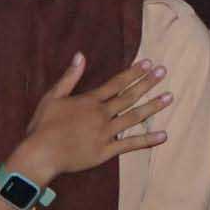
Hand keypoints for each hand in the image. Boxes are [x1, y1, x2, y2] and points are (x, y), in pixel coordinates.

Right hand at [14, 51, 176, 180]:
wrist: (39, 155)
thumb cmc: (42, 126)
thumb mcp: (52, 97)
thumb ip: (69, 77)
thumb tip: (80, 55)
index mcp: (90, 101)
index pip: (117, 83)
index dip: (133, 72)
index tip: (148, 63)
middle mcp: (101, 115)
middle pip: (129, 96)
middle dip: (148, 83)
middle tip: (163, 72)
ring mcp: (105, 133)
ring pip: (134, 117)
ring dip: (152, 107)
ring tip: (169, 97)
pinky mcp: (105, 151)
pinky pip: (130, 145)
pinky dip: (147, 140)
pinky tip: (163, 135)